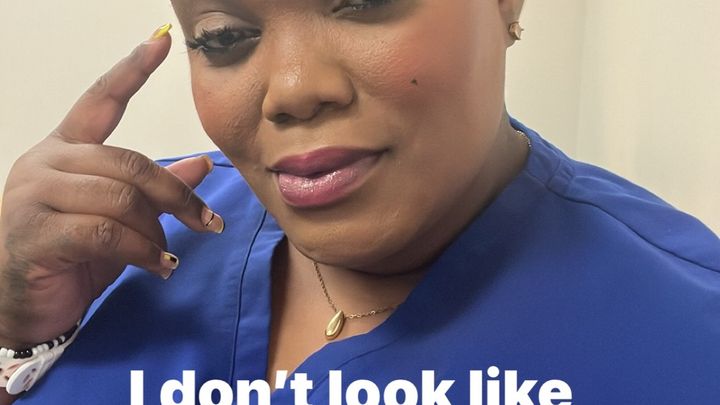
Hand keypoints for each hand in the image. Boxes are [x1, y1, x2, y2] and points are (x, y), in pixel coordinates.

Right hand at [0, 27, 222, 349]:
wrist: (21, 307)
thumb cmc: (71, 257)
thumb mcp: (121, 219)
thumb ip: (155, 190)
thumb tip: (203, 164)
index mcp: (65, 150)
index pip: (100, 100)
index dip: (131, 70)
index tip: (162, 41)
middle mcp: (46, 162)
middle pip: (129, 162)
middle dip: (176, 196)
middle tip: (207, 222)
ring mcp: (35, 194)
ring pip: (121, 198)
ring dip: (156, 231)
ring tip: (166, 255)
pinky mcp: (37, 231)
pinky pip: (106, 232)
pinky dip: (143, 251)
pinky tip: (158, 267)